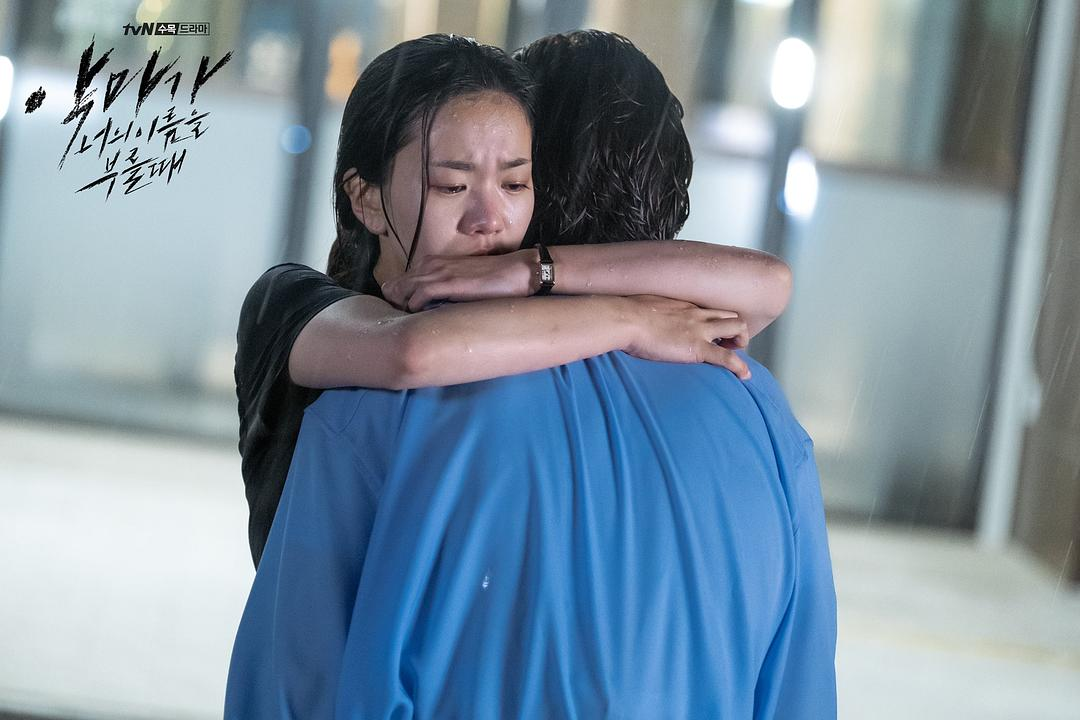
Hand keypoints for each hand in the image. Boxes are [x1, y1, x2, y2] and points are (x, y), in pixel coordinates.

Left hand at [381, 250, 530, 311]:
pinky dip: (414, 306)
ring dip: (401, 305)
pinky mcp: (450, 283)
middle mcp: (433, 265)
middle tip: (396, 321)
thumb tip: (430, 306)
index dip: (396, 296)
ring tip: (403, 322)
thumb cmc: (492, 279)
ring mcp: (440, 273)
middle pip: (398, 284)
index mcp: (434, 263)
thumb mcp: (461, 280)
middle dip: (393, 302)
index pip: (403, 279)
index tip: (398, 313)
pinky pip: (420, 294)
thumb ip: (444, 288)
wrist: (516, 271)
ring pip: (405, 288)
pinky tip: (417, 316)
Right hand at [622, 295, 750, 378]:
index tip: (714, 334)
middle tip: (727, 344)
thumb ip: (651, 315)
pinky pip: (726, 357)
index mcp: (685, 306)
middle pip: (731, 315)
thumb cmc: (626, 315)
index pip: (712, 311)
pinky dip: (738, 366)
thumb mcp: (643, 308)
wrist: (625, 320)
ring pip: (737, 328)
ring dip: (741, 341)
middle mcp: (697, 314)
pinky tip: (744, 376)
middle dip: (735, 330)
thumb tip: (640, 321)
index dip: (719, 322)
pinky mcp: (696, 347)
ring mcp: (699, 330)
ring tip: (736, 356)